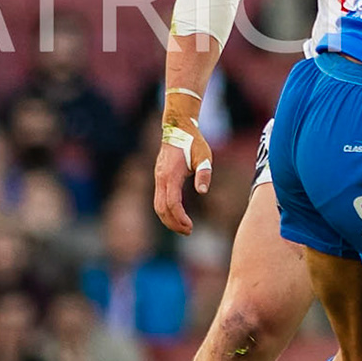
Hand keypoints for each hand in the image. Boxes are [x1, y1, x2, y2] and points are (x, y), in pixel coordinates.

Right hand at [154, 117, 212, 235]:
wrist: (178, 128)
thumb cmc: (193, 142)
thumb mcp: (204, 157)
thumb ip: (203, 174)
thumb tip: (202, 191)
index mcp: (171, 175)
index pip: (172, 203)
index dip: (180, 218)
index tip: (190, 227)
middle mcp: (161, 178)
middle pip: (161, 208)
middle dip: (173, 223)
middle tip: (188, 232)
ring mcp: (158, 178)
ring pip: (157, 205)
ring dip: (168, 219)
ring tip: (183, 227)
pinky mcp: (159, 177)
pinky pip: (158, 198)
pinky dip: (166, 210)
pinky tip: (177, 215)